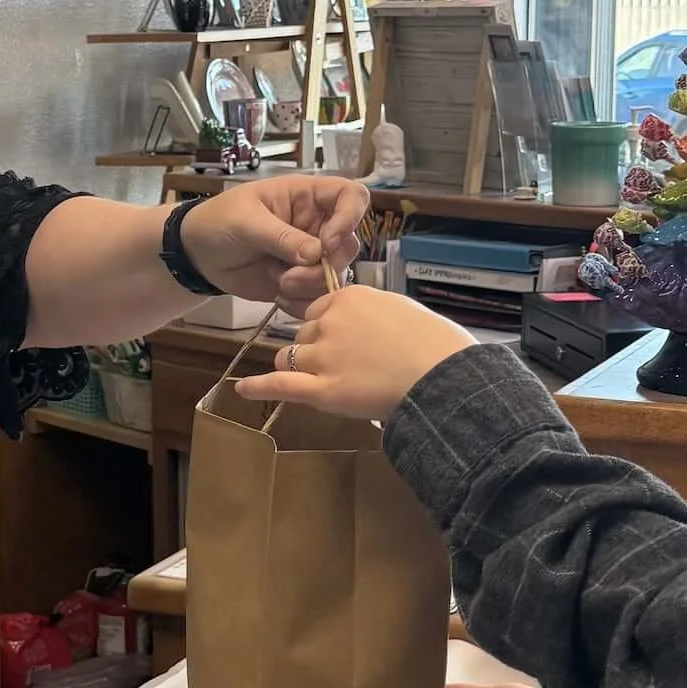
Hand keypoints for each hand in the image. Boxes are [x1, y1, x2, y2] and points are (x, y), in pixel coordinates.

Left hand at [180, 177, 370, 308]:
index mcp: (307, 197)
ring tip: (280, 286)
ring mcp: (312, 255)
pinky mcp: (302, 280)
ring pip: (337, 273)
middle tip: (290, 276)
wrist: (198, 255)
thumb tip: (317, 254)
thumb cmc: (219, 221)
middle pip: (348, 244)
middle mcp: (317, 224)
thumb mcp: (246, 222)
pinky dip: (304, 301)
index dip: (350, 218)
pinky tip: (280, 298)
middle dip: (324, 266)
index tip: (327, 243)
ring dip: (311, 286)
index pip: (352, 196)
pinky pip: (319, 294)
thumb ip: (281, 237)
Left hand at [234, 281, 476, 421]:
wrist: (444, 377)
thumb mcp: (401, 310)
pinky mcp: (323, 390)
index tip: (344, 340)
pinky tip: (242, 389)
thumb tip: (362, 321)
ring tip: (325, 382)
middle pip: (304, 334)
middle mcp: (329, 322)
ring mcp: (323, 356)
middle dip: (316, 349)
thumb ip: (371, 311)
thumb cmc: (435, 344)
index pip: (319, 309)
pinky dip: (259, 387)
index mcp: (349, 297)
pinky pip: (281, 385)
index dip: (328, 327)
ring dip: (299, 367)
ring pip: (290, 357)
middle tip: (349, 366)